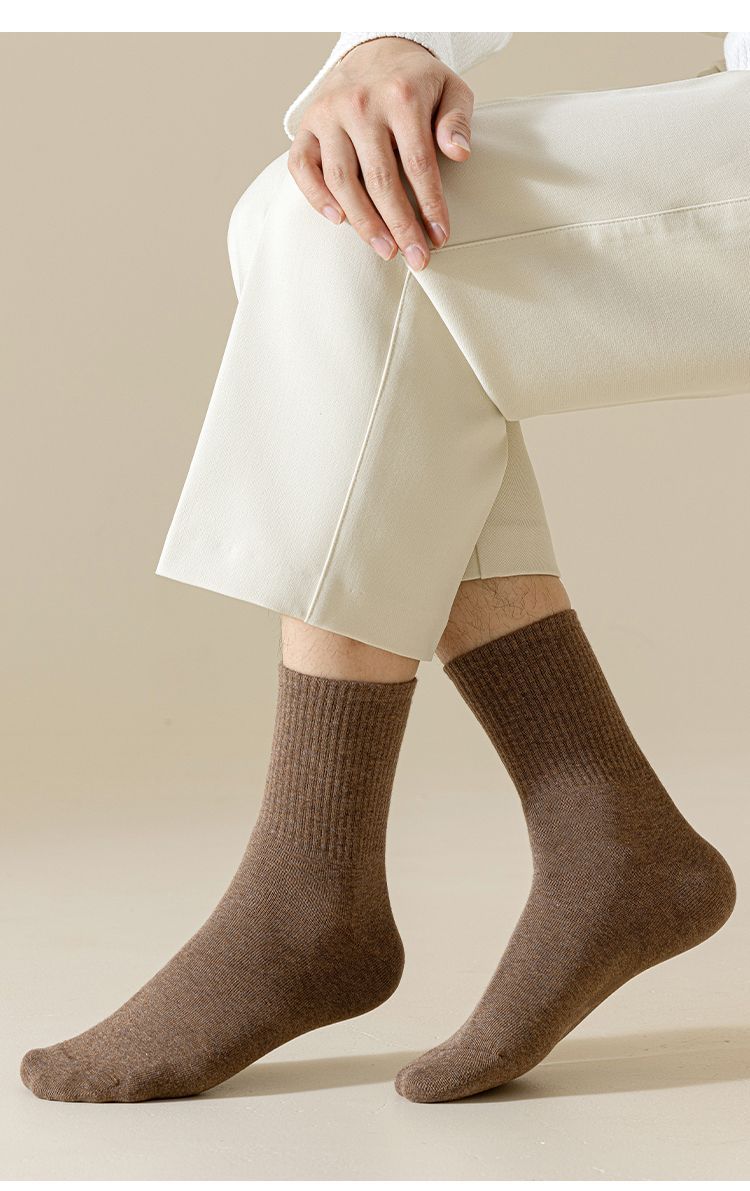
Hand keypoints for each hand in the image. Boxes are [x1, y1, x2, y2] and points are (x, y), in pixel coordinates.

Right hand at [287, 37, 474, 269]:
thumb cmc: (416, 80)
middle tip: (415, 259)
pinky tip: (339, 221)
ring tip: (384, 250)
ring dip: (364, 223)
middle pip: (380, 180)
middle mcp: (359, 104)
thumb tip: (459, 153)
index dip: (430, 205)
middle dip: (400, 226)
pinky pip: (302, 167)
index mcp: (400, 95)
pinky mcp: (306, 125)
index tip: (440, 236)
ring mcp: (328, 115)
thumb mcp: (450, 87)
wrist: (374, 48)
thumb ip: (457, 119)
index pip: (418, 163)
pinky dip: (316, 197)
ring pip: (342, 180)